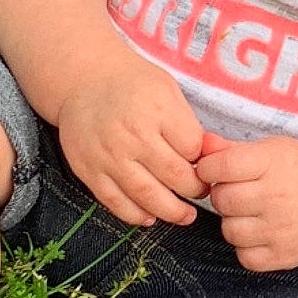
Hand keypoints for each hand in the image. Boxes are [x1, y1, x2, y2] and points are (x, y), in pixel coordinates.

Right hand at [56, 58, 206, 226]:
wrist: (83, 81)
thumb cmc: (132, 85)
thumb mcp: (168, 90)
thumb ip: (189, 124)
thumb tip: (215, 155)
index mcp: (156, 110)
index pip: (192, 148)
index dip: (203, 161)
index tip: (204, 164)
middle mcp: (132, 135)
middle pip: (174, 176)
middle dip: (194, 190)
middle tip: (200, 192)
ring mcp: (108, 156)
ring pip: (147, 196)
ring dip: (171, 212)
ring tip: (185, 215)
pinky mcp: (88, 170)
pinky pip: (115, 203)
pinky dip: (136, 216)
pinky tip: (150, 216)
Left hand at [195, 131, 297, 270]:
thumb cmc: (295, 169)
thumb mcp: (268, 149)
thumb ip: (229, 149)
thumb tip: (201, 146)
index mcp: (274, 163)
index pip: (221, 167)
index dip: (208, 169)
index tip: (214, 170)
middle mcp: (280, 196)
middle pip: (222, 201)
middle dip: (224, 196)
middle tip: (241, 192)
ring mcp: (283, 229)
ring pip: (229, 231)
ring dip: (234, 223)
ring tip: (253, 213)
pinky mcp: (285, 255)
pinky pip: (244, 256)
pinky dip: (248, 247)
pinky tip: (262, 232)